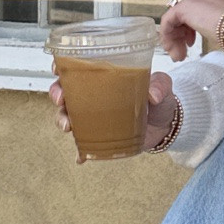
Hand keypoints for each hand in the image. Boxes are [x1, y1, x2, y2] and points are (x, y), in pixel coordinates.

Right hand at [48, 72, 178, 149]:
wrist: (167, 124)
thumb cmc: (159, 98)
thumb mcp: (163, 85)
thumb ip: (160, 85)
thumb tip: (153, 95)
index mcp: (104, 77)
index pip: (77, 68)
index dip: (62, 67)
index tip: (57, 69)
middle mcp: (93, 96)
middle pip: (66, 92)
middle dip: (57, 95)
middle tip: (61, 101)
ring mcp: (94, 117)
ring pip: (69, 116)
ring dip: (62, 120)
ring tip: (69, 126)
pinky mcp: (99, 136)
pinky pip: (84, 145)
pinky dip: (80, 152)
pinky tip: (80, 157)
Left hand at [159, 0, 223, 62]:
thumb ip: (215, 24)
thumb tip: (211, 31)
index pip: (194, 11)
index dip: (189, 29)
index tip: (190, 43)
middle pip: (183, 15)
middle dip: (181, 36)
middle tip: (183, 52)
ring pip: (174, 19)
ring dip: (175, 40)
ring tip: (179, 55)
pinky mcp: (184, 7)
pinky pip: (167, 21)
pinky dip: (168, 37)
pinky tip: (173, 50)